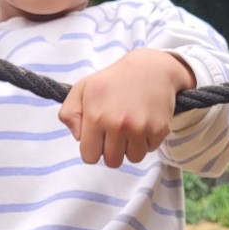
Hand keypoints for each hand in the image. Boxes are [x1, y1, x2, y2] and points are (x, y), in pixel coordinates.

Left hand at [59, 50, 195, 167]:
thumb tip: (78, 138)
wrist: (151, 67)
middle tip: (116, 132)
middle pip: (112, 162)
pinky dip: (147, 141)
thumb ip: (69, 113)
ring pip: (133, 158)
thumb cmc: (113, 80)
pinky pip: (150, 150)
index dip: (93, 149)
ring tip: (130, 127)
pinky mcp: (159, 129)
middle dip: (112, 150)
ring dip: (131, 147)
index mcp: (96, 116)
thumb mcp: (82, 88)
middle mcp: (118, 124)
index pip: (89, 157)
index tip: (98, 137)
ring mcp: (141, 127)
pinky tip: (144, 123)